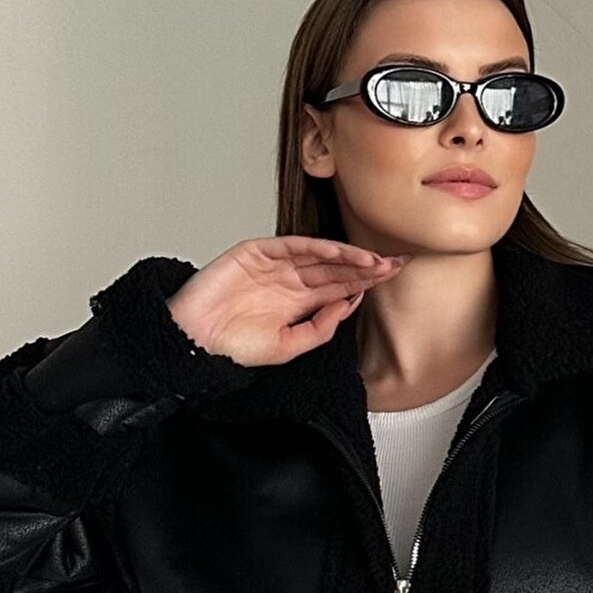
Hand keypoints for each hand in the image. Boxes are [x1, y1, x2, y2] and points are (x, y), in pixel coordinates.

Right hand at [165, 237, 409, 367]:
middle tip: (395, 263)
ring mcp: (274, 264)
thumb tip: (350, 305)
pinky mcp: (256, 252)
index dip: (366, 281)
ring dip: (347, 256)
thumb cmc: (234, 347)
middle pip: (335, 268)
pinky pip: (292, 245)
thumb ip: (321, 327)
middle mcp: (289, 281)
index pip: (339, 287)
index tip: (392, 277)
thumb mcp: (289, 347)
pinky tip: (339, 252)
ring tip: (374, 261)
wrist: (196, 341)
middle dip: (365, 266)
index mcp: (298, 302)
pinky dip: (316, 247)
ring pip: (318, 255)